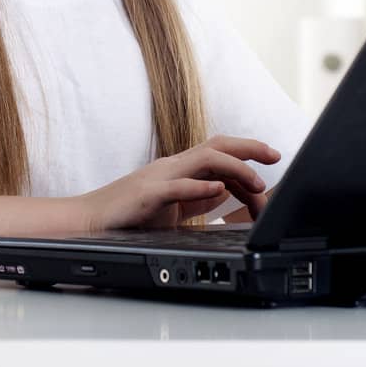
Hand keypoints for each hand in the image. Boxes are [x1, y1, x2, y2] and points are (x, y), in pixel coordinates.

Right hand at [74, 134, 280, 233]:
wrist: (89, 221)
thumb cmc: (130, 214)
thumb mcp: (173, 205)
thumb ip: (197, 197)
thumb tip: (226, 192)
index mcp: (180, 168)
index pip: (219, 153)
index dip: (247, 156)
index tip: (271, 162)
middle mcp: (172, 166)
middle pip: (216, 146)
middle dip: (249, 148)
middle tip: (275, 156)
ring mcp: (159, 177)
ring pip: (204, 160)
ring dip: (235, 169)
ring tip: (257, 181)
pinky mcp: (147, 195)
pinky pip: (178, 187)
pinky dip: (201, 187)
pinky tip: (219, 191)